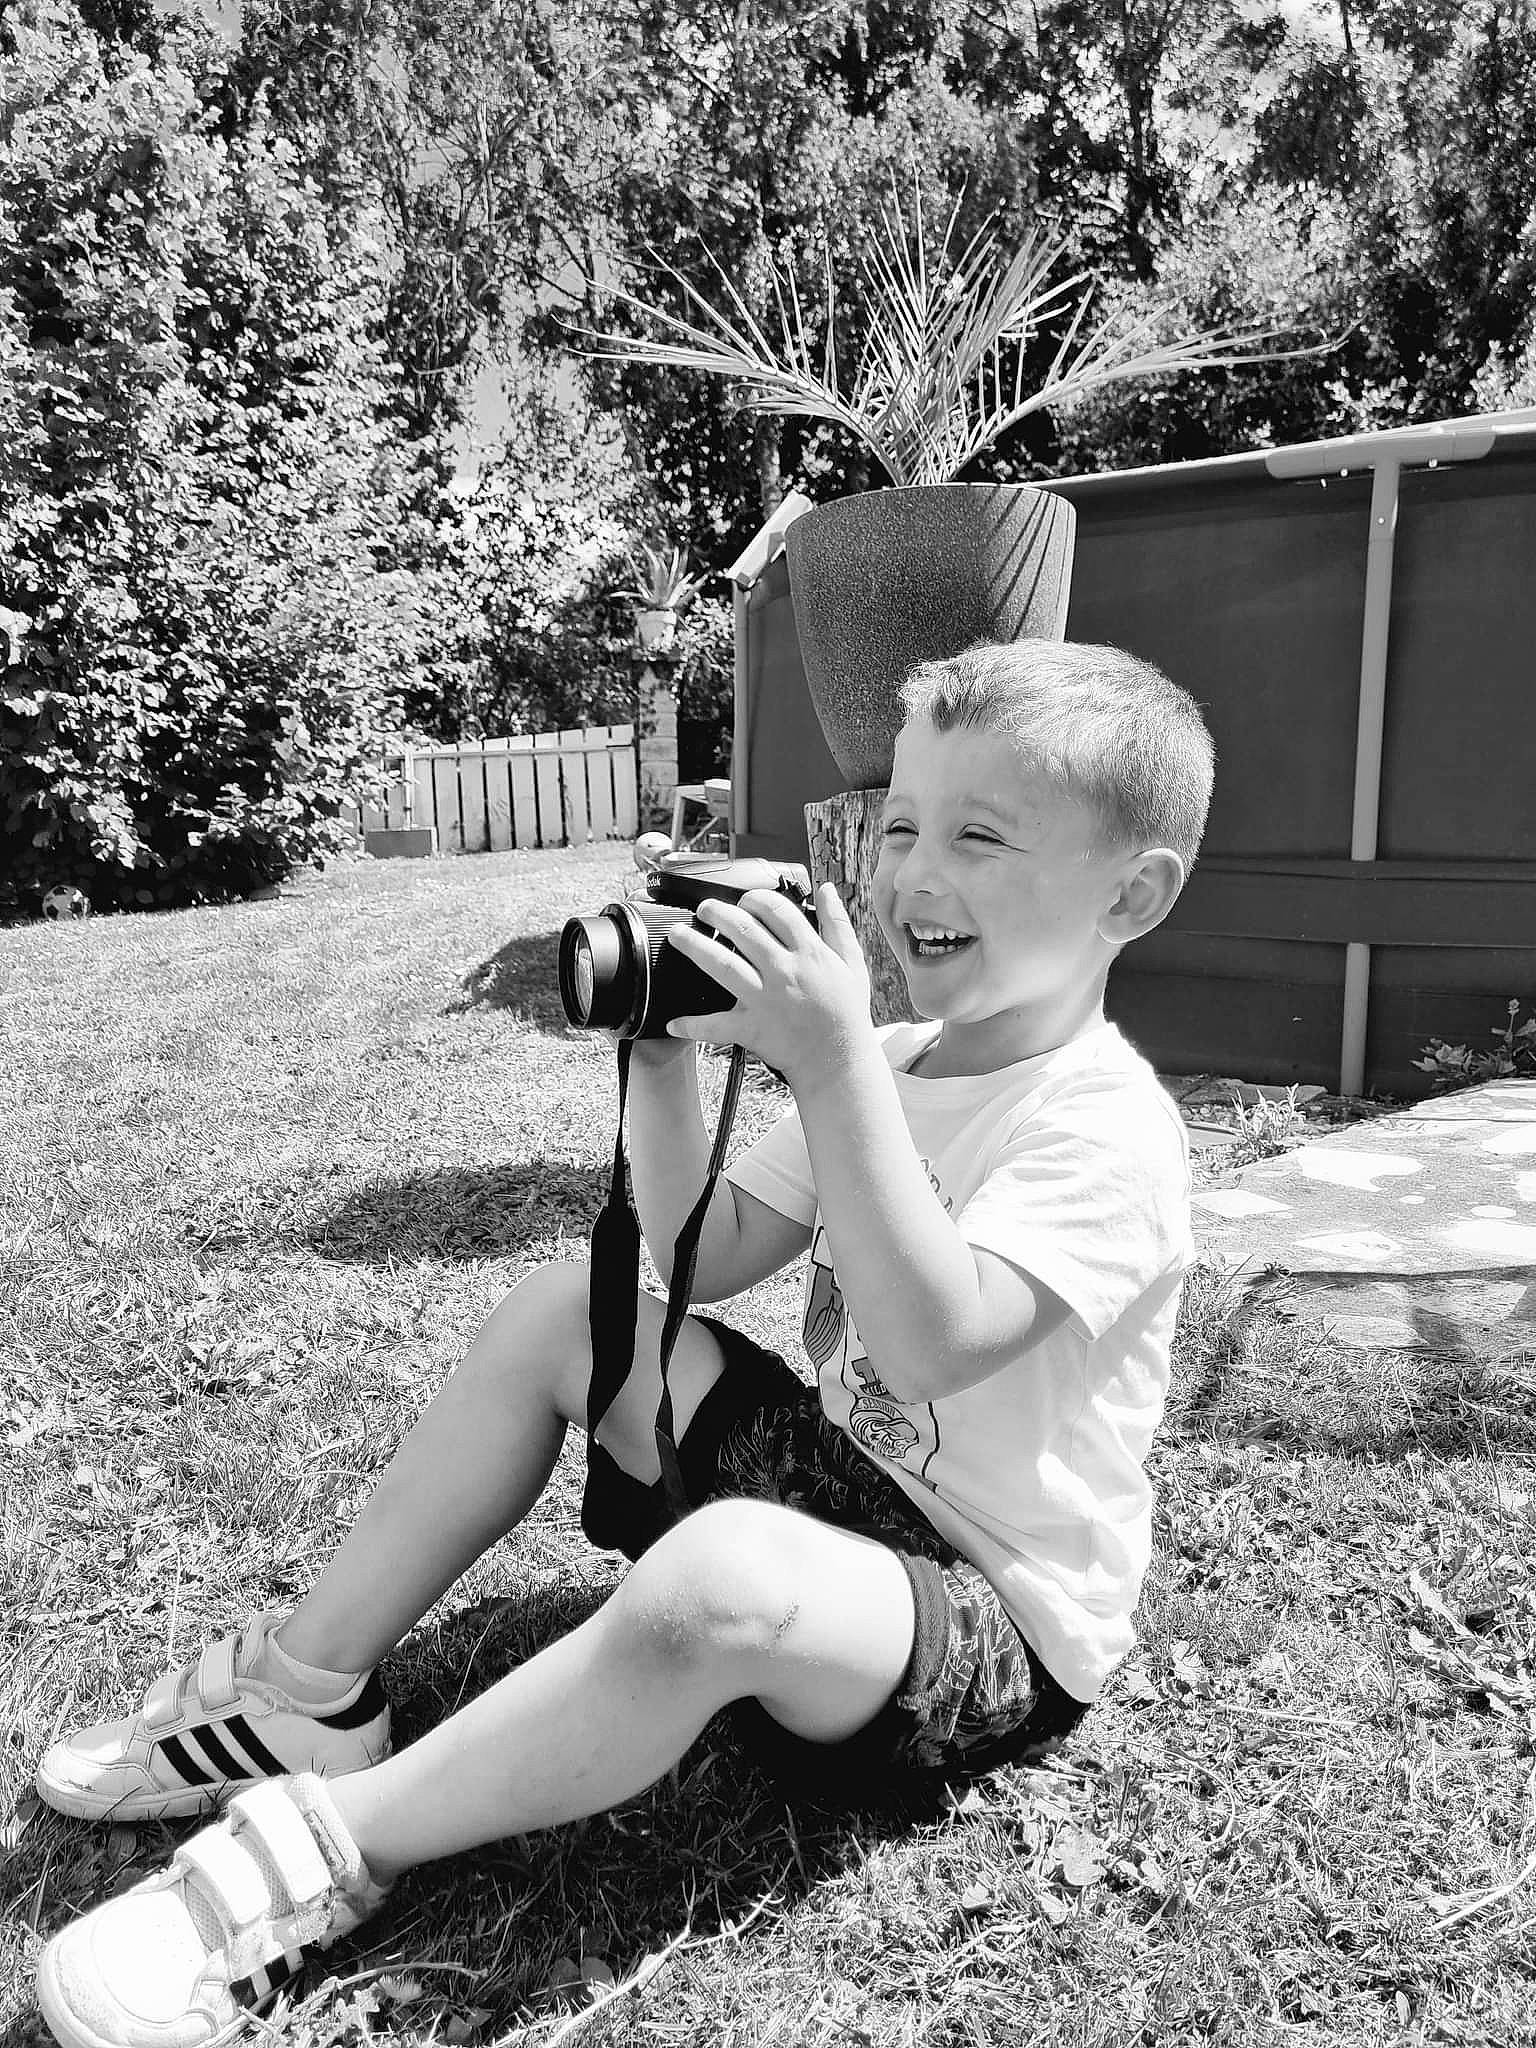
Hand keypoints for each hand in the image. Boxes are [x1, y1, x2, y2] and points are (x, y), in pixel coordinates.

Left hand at [662, 882, 873, 1089]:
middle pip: (743, 931)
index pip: (777, 911)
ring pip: (723, 966)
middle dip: (718, 912)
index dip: (756, 898)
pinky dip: (694, 1025)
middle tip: (704, 909)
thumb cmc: (846, 1012)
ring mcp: (765, 1000)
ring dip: (695, 946)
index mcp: (809, 953)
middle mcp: (785, 972)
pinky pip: (717, 1026)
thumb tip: (827, 889)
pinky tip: (675, 1022)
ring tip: (677, 934)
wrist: (839, 1061)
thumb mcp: (852, 962)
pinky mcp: (752, 1028)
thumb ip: (838, 923)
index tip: (745, 899)